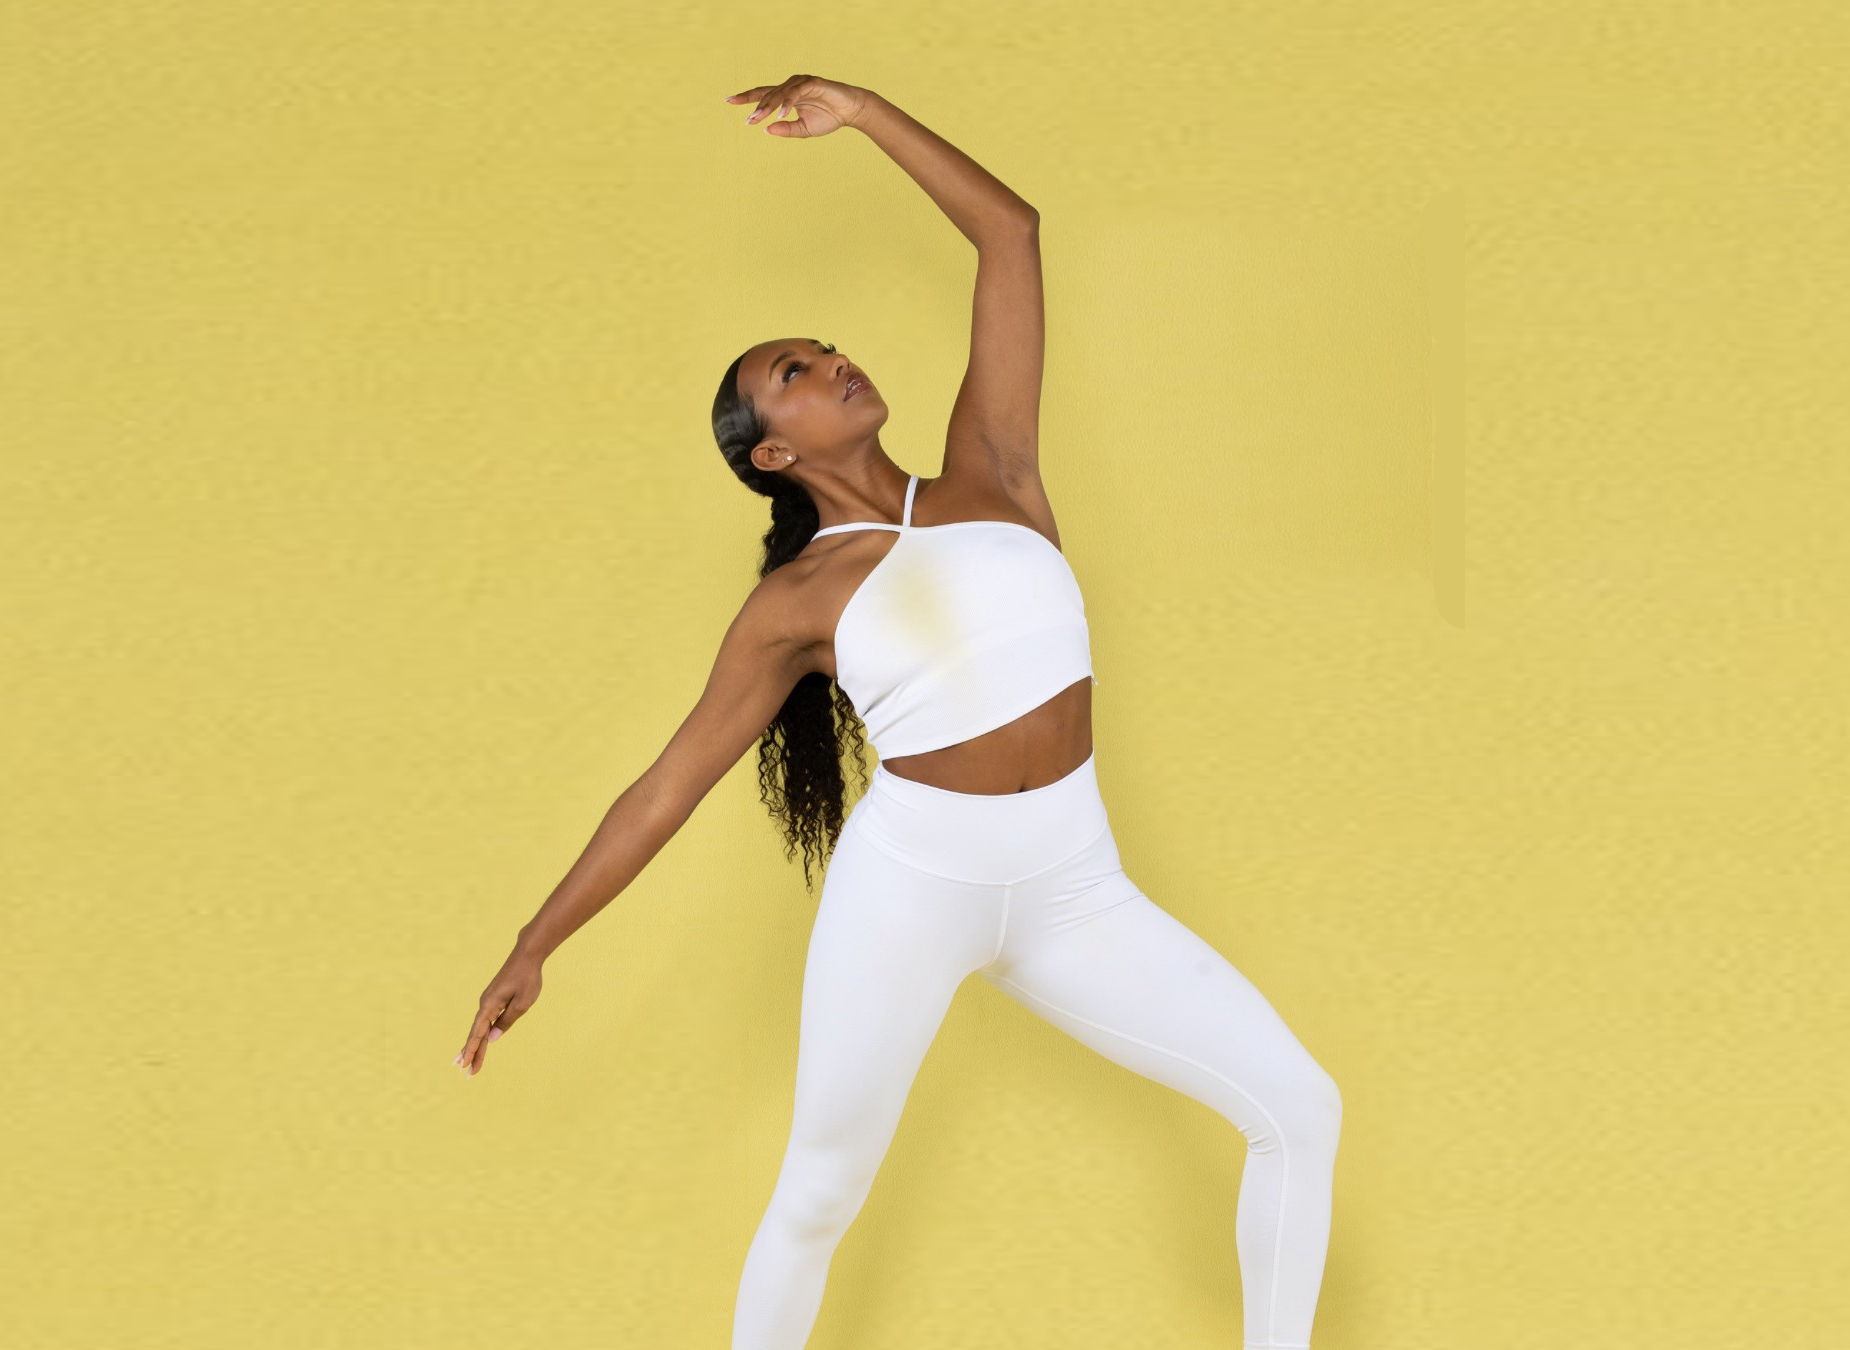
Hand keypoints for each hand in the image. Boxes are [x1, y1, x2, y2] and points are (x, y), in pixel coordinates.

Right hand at [453, 946, 543, 1078]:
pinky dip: (480, 1033)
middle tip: (466, 1074)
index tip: (464, 1066)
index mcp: (489, 1005)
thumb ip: (506, 1021)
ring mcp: (488, 1001)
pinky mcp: (493, 999)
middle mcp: (484, 1004)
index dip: (472, 1051)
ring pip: (479, 1027)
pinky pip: (484, 1020)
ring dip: (474, 1045)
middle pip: (476, 1033)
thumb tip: (491, 1039)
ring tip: (465, 1062)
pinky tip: (479, 1042)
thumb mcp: (522, 1003)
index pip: (478, 1033)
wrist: (527, 955)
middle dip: (472, 1054)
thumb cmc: (527, 978)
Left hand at [725, 74, 871, 137]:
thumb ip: (786, 130)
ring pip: (779, 92)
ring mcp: (801, 83)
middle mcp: (791, 86)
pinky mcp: (813, 82)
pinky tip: (781, 114)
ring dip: (768, 106)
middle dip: (756, 106)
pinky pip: (796, 92)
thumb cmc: (828, 118)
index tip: (728, 101)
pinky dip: (787, 102)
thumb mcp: (803, 130)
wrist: (851, 111)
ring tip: (758, 118)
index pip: (763, 95)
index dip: (746, 98)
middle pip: (767, 93)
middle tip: (747, 120)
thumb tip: (766, 131)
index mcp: (787, 96)